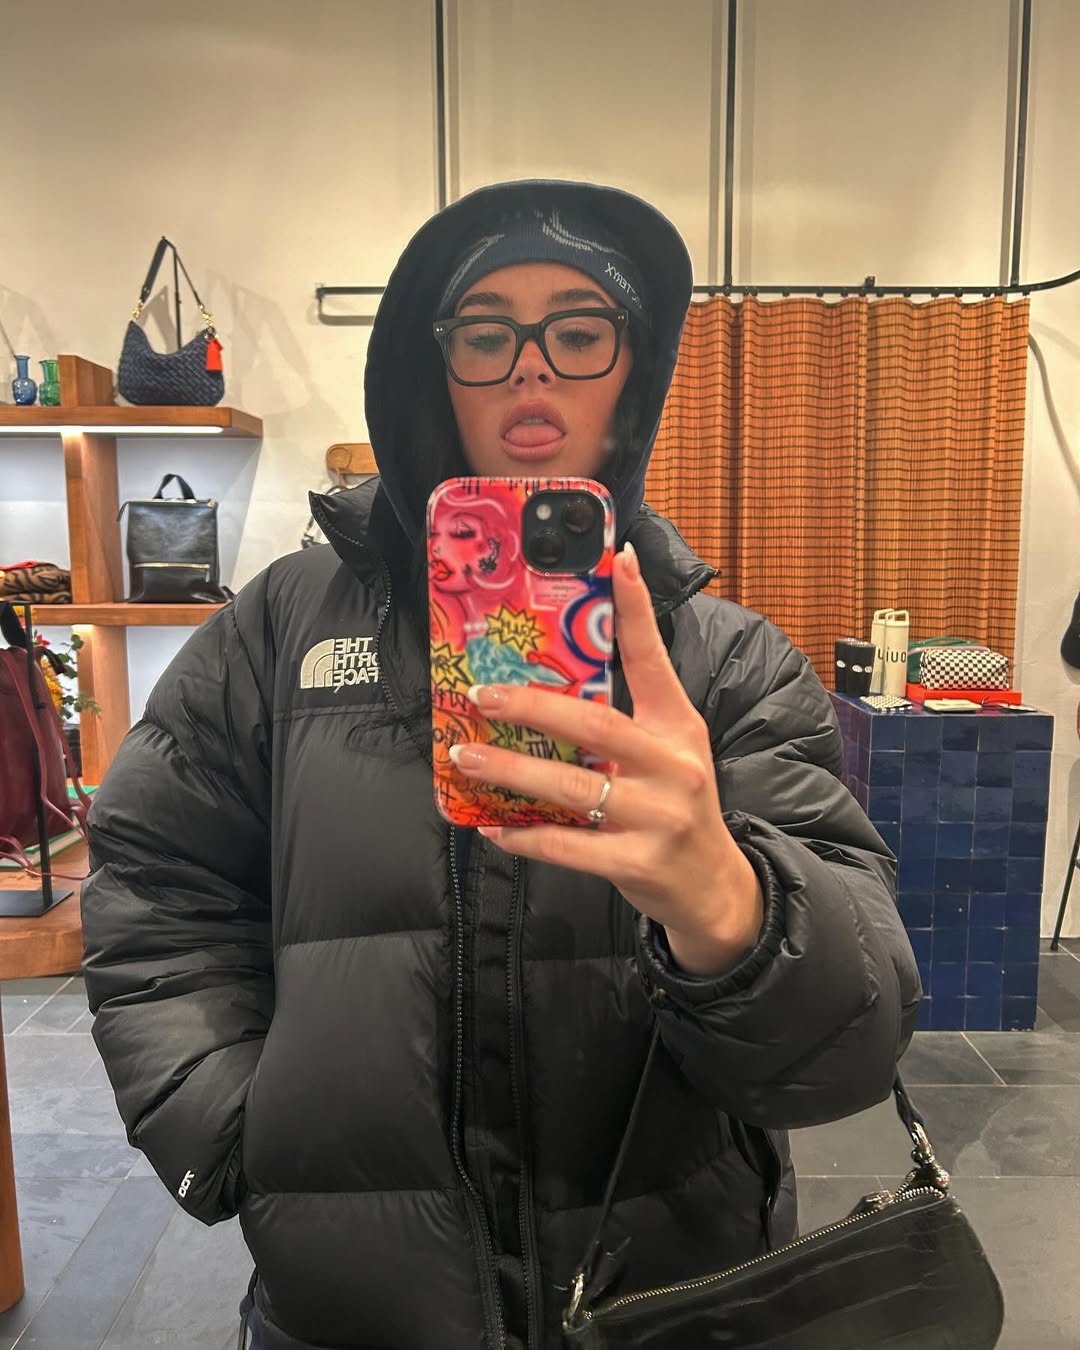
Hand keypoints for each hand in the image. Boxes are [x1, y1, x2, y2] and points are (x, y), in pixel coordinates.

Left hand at [451, 542, 764, 976]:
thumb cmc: (679, 807)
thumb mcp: (671, 751)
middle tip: (482, 696)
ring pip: (574, 788)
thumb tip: (559, 676)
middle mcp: (672, 766)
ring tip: (466, 757)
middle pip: (596, 725)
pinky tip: (492, 826)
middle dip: (533, 707)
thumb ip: (628, 716)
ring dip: (512, 771)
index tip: (616, 559)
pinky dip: (525, 836)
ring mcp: (657, 816)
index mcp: (678, 728)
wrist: (714, 887)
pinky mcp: (637, 863)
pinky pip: (569, 847)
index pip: (653, 659)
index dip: (636, 608)